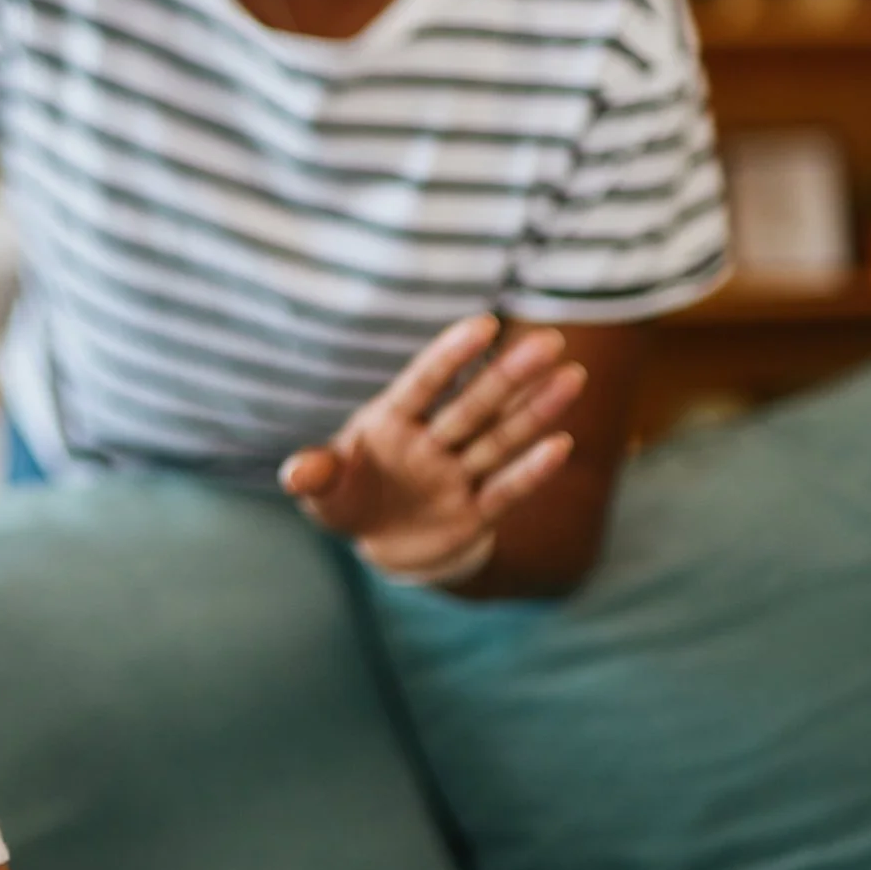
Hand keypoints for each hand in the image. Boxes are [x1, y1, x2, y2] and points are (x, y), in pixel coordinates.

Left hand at [279, 314, 586, 583]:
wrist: (381, 544)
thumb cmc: (349, 500)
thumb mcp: (324, 492)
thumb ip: (316, 477)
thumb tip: (296, 475)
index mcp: (391, 422)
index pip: (423, 383)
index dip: (451, 356)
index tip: (483, 325)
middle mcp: (431, 442)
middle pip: (473, 405)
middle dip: (509, 375)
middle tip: (549, 341)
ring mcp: (456, 475)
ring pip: (499, 439)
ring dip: (535, 411)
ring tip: (573, 377)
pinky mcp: (475, 513)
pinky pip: (505, 490)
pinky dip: (531, 472)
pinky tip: (562, 444)